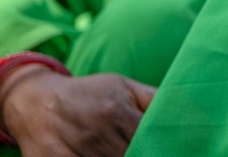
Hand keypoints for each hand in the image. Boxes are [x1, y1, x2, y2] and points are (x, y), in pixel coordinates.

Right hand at [0, 66, 155, 156]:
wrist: (35, 100)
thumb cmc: (88, 94)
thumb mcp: (122, 86)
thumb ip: (153, 98)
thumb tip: (183, 107)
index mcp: (117, 111)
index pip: (149, 138)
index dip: (161, 144)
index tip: (169, 146)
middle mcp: (97, 133)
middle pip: (132, 155)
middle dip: (143, 153)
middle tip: (149, 150)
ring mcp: (75, 151)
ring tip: (122, 151)